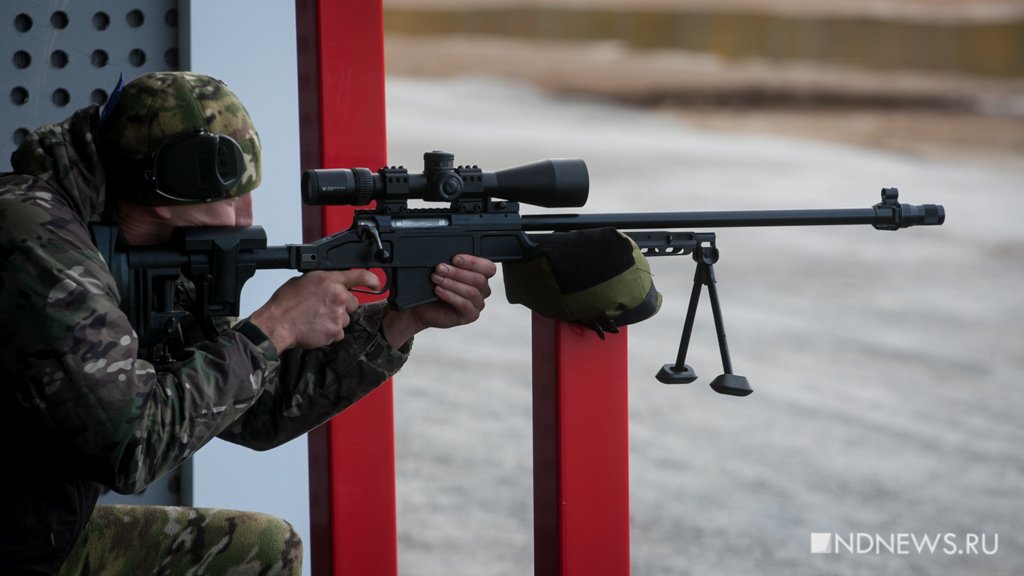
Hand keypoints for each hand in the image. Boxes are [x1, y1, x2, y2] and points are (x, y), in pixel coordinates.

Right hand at [249, 269, 380, 350]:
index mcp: (329, 280)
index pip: (359, 275)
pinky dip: (330, 332)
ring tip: (316, 319)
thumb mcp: (303, 281)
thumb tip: (328, 285)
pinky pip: (339, 333)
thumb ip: (322, 282)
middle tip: (323, 308)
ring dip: (335, 320)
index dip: (371, 279)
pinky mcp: (336, 332)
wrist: (278, 324)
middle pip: (352, 303)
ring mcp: (338, 315)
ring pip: (345, 319)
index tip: (377, 283)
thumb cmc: (285, 304)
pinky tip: (316, 328)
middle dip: (342, 306)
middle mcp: (338, 296)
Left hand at [382, 255, 496, 347]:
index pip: (488, 267)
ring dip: (452, 283)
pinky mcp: (471, 315)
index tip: (455, 258)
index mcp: (481, 275)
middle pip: (479, 279)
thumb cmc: (434, 286)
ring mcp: (478, 303)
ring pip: (472, 292)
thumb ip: (451, 263)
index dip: (473, 262)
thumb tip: (449, 257)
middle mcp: (483, 289)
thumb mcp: (444, 271)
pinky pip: (465, 304)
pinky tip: (438, 291)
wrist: (422, 306)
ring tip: (436, 279)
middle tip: (439, 268)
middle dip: (457, 272)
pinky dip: (450, 296)